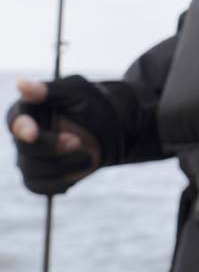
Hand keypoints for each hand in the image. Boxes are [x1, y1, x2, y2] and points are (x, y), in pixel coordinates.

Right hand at [8, 76, 106, 195]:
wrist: (110, 130)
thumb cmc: (91, 105)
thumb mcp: (76, 92)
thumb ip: (49, 91)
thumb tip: (20, 83)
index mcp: (26, 111)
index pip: (15, 121)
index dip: (22, 128)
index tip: (33, 133)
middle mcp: (21, 136)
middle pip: (26, 149)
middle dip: (54, 148)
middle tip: (78, 141)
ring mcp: (27, 159)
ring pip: (33, 171)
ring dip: (64, 165)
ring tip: (87, 154)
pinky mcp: (37, 178)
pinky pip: (41, 187)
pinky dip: (62, 181)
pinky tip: (77, 167)